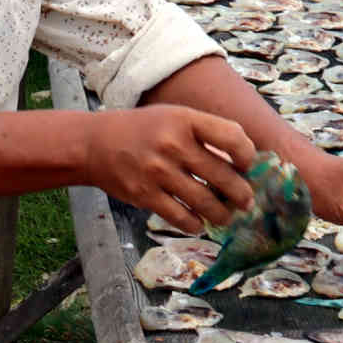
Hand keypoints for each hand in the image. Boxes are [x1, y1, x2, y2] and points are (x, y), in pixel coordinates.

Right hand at [83, 105, 256, 233]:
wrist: (95, 144)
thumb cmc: (143, 130)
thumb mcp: (174, 118)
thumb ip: (204, 134)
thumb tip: (242, 162)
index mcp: (185, 120)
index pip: (232, 137)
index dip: (247, 155)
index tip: (246, 166)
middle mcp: (173, 145)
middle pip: (223, 176)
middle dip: (241, 194)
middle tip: (246, 202)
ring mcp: (158, 172)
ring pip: (205, 202)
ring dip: (222, 214)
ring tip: (226, 217)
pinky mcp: (145, 195)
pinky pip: (181, 217)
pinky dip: (195, 224)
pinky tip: (199, 223)